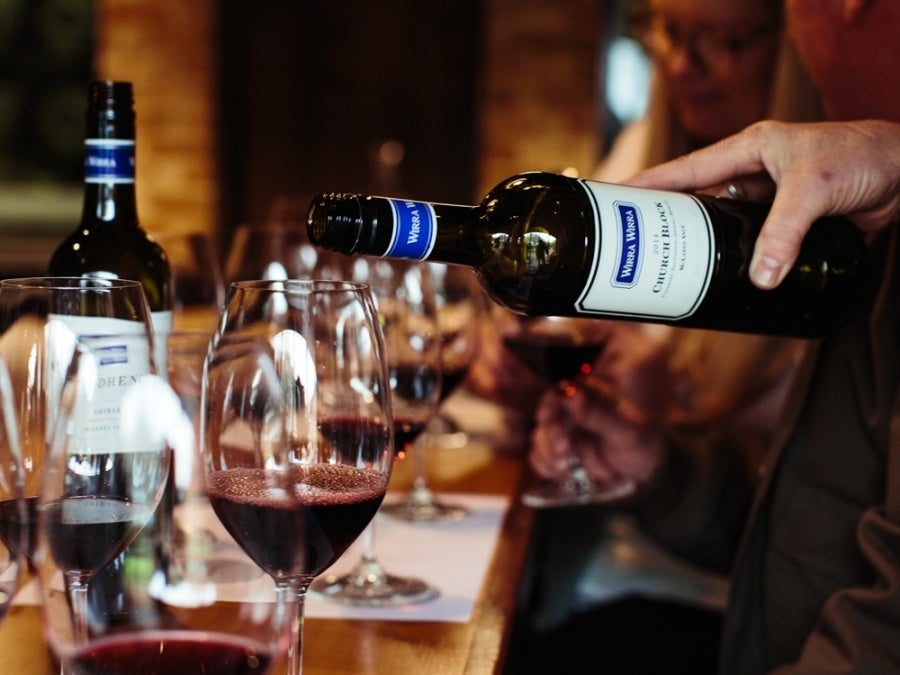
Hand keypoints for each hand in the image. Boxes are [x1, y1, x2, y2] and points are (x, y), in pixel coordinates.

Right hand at [528, 324, 672, 484]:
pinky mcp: (558, 454)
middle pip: (546, 414)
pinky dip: (546, 466)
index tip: (549, 419)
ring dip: (548, 453)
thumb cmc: (641, 446)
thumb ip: (600, 416)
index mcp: (592, 396)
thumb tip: (572, 396)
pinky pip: (539, 457)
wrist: (644, 477)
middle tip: (564, 451)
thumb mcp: (627, 433)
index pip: (561, 389)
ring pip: (540, 436)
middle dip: (550, 435)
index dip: (551, 404)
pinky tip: (560, 473)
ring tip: (565, 467)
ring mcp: (565, 433)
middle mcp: (574, 411)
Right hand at [626, 120, 899, 288]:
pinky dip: (733, 253)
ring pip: (722, 220)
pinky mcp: (786, 218)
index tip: (617, 196)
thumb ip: (783, 233)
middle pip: (697, 197)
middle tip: (634, 240)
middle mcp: (754, 170)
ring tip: (667, 261)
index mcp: (750, 148)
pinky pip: (749, 237)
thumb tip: (759, 279)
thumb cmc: (863, 156)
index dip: (651, 184)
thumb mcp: (814, 189)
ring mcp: (769, 195)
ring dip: (700, 240)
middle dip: (666, 217)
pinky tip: (719, 270)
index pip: (688, 169)